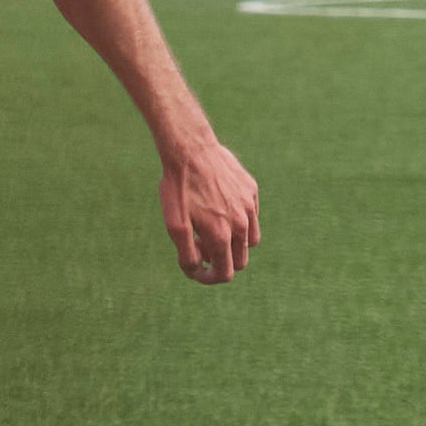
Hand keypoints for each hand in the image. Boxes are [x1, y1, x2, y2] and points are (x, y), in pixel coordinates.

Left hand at [160, 137, 261, 283]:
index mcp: (222, 235)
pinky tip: (218, 207)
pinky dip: (239, 221)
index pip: (226, 273)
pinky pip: (252, 215)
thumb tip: (196, 271)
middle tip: (199, 245)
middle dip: (221, 261)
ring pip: (251, 240)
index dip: (209, 278)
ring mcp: (250, 206)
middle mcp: (241, 223)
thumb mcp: (174, 224)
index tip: (196, 271)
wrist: (189, 148)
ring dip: (233, 243)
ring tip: (210, 229)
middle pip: (240, 260)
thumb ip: (186, 253)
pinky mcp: (251, 190)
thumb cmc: (178, 187)